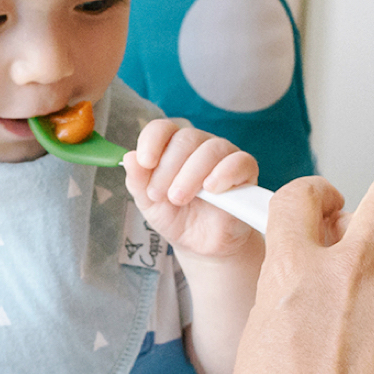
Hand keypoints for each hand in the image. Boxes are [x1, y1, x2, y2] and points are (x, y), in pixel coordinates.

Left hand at [123, 119, 260, 258]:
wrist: (201, 245)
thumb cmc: (175, 218)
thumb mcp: (148, 204)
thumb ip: (137, 181)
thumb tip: (129, 157)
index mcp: (172, 147)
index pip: (162, 128)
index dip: (152, 141)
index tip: (145, 162)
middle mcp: (199, 145)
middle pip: (185, 138)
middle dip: (168, 169)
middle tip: (160, 196)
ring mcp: (223, 156)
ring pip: (211, 149)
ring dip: (190, 175)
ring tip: (179, 199)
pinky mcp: (244, 171)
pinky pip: (239, 161)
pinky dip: (223, 173)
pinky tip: (210, 189)